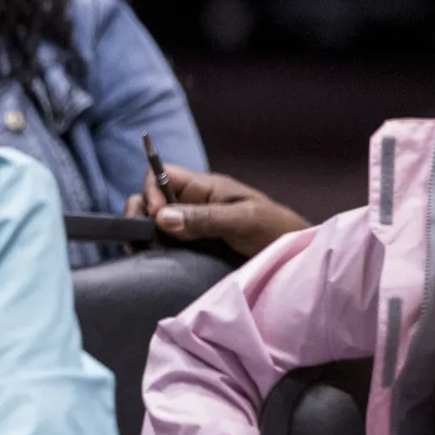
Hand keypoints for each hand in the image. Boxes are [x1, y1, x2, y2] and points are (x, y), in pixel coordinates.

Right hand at [125, 165, 309, 258]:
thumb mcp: (243, 220)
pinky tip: (151, 260)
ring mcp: (189, 226)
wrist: (294, 260)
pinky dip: (151, 249)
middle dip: (139, 214)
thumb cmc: (274, 230)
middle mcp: (191, 203)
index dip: (151, 191)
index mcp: (203, 187)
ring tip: (142, 252)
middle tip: (143, 240)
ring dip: (143, 235)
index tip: (156, 216)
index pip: (160, 174)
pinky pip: (162, 242)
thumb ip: (204, 218)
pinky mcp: (189, 247)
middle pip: (150, 198)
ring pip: (152, 222)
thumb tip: (161, 217)